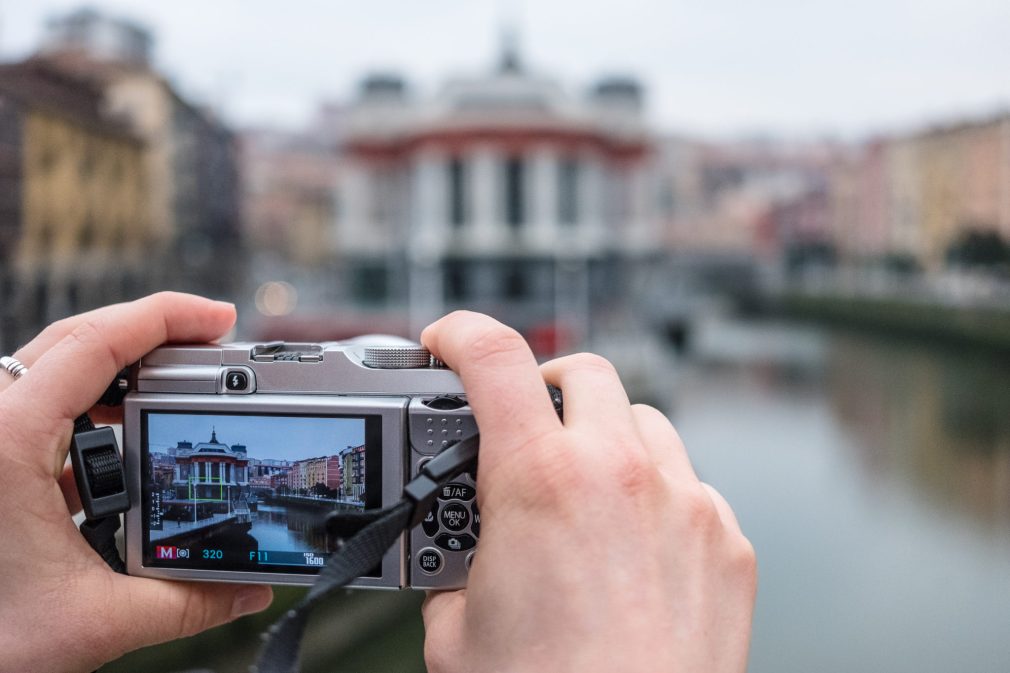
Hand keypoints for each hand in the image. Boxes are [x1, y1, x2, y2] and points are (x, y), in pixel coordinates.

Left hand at [0, 293, 273, 672]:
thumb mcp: (96, 622)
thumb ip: (186, 603)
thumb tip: (247, 590)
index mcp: (7, 443)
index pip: (95, 344)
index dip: (166, 317)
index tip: (220, 320)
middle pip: (77, 339)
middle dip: (151, 328)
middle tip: (213, 336)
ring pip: (55, 365)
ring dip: (121, 362)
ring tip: (179, 372)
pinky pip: (43, 403)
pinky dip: (95, 398)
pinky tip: (129, 425)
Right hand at [420, 312, 755, 672]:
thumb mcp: (457, 629)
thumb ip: (458, 567)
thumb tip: (465, 558)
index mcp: (540, 481)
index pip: (493, 358)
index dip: (461, 333)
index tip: (449, 341)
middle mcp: (623, 474)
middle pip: (584, 373)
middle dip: (543, 387)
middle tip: (522, 426)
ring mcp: (686, 504)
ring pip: (645, 421)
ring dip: (607, 437)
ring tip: (582, 489)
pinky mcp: (727, 543)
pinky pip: (690, 484)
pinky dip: (657, 494)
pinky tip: (636, 544)